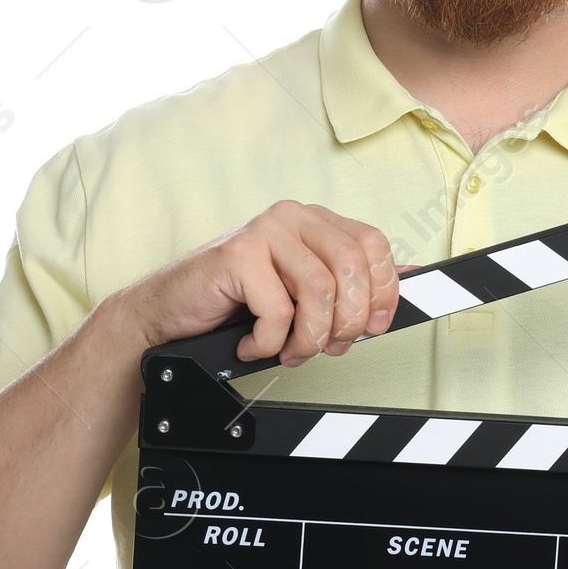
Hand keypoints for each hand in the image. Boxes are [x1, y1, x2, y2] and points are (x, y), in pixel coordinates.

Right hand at [118, 200, 400, 365]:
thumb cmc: (232, 307)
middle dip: (347, 321)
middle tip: (327, 347)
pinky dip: (269, 342)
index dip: (382, 289)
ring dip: (308, 338)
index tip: (374, 325)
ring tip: (287, 350)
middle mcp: (291, 218)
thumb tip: (402, 289)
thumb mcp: (300, 297)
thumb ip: (344, 289)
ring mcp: (264, 231)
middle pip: (352, 267)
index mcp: (313, 222)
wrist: (165, 315)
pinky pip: (279, 310)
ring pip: (320, 291)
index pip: (373, 244)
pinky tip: (252, 344)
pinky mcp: (238, 254)